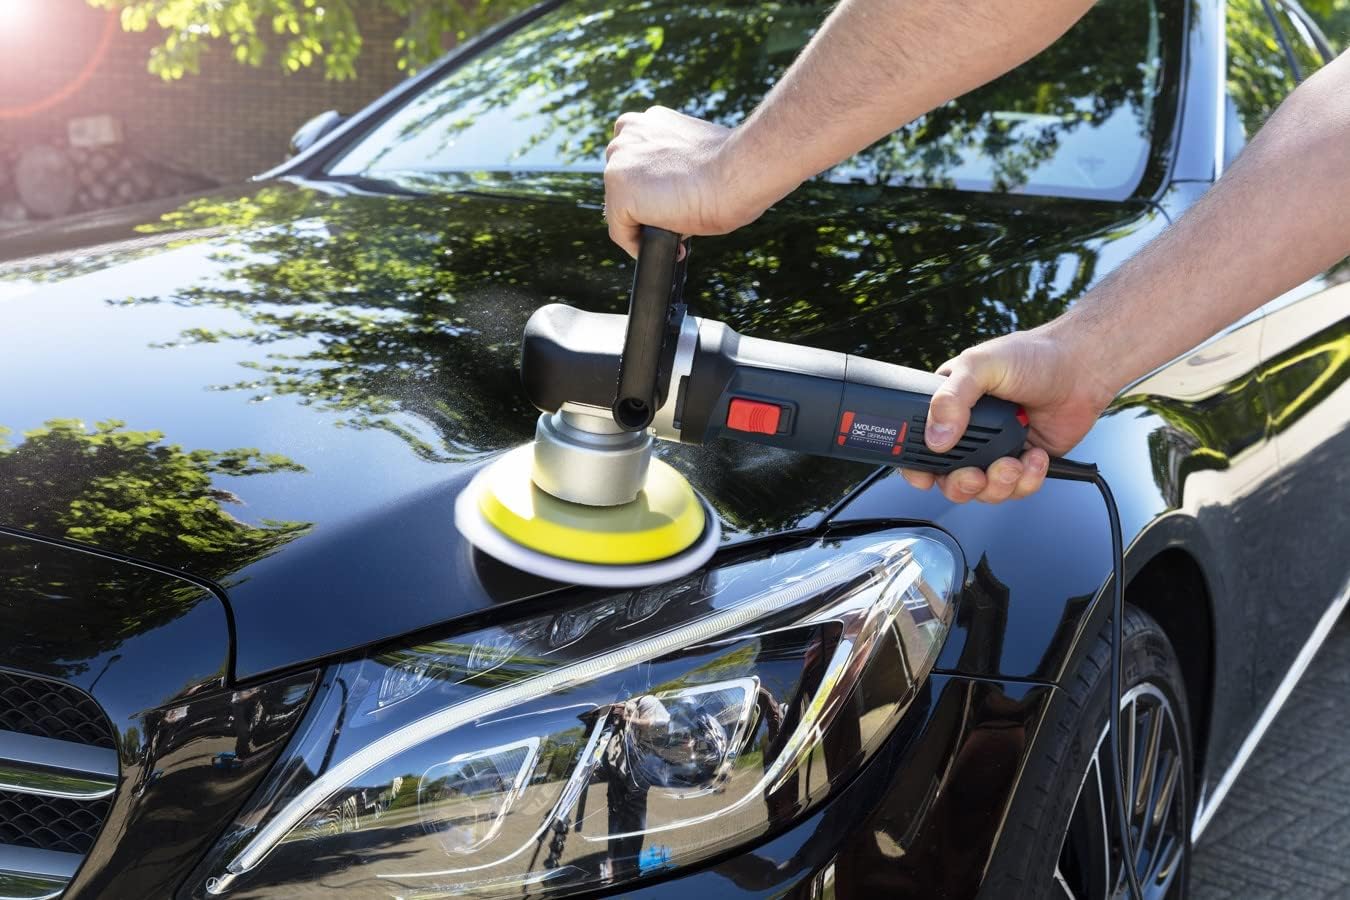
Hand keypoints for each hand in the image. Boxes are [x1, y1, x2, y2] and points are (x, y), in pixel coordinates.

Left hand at [604, 107, 780, 255]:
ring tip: (674, 232)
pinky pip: (620, 232)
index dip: (650, 185)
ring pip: (620, 206)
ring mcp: (618, 163)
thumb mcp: (697, 155)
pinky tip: (669, 246)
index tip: (672, 200)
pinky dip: (639, 245)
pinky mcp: (619, 194)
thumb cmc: (733, 166)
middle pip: (622, 182)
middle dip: (644, 203)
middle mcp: (628, 134)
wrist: (737, 171)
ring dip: (643, 223)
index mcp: (650, 121)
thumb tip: (671, 193)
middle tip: (675, 218)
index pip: (634, 158)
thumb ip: (675, 163)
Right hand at [901, 325, 1115, 502]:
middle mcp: (970, 431)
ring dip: (997, 484)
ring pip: (983, 490)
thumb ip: (952, 398)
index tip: (924, 477)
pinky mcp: (1025, 462)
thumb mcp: (981, 365)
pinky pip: (1016, 489)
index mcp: (950, 406)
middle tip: (974, 476)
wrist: (1083, 367)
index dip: (918, 467)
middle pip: (949, 478)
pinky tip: (1035, 456)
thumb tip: (937, 437)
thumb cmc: (1033, 355)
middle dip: (961, 484)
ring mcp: (997, 449)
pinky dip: (1026, 480)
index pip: (921, 445)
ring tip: (1012, 464)